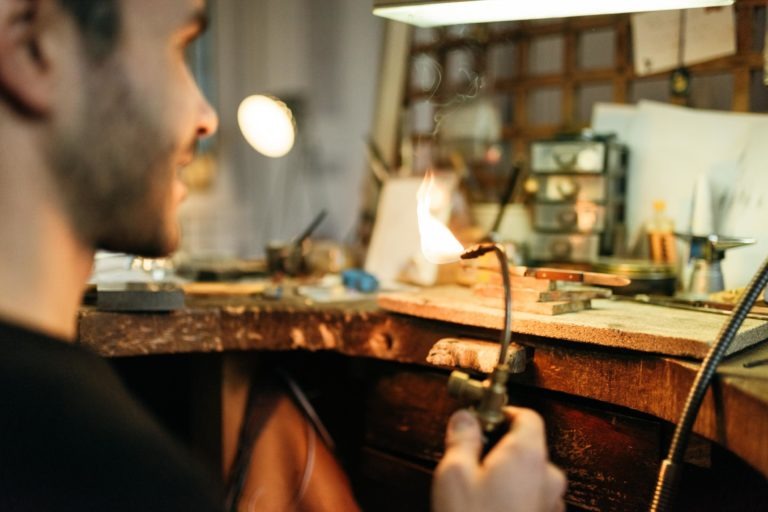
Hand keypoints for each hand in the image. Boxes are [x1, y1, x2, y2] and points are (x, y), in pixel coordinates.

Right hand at [432, 407, 565, 511]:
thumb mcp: (454, 475)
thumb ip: (462, 439)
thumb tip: (464, 418)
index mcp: (529, 455)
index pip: (527, 415)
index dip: (501, 412)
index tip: (478, 419)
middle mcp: (549, 477)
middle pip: (527, 447)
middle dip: (497, 448)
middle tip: (467, 458)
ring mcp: (551, 506)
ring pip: (528, 477)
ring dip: (504, 477)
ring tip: (473, 491)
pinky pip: (529, 500)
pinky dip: (510, 498)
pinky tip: (485, 510)